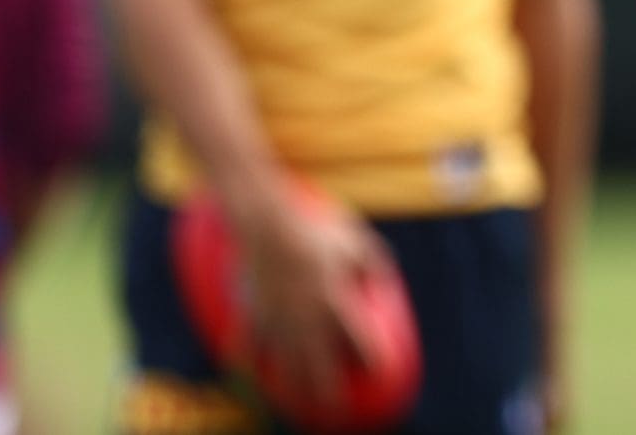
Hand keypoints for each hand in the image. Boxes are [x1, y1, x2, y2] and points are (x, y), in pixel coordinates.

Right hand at [236, 193, 393, 411]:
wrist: (268, 222)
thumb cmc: (319, 229)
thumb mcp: (358, 243)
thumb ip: (375, 266)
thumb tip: (386, 287)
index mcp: (336, 302)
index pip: (360, 342)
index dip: (373, 361)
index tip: (380, 376)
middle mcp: (307, 320)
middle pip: (321, 367)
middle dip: (329, 394)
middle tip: (338, 413)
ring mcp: (277, 321)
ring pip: (286, 366)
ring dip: (296, 389)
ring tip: (302, 407)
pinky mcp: (251, 315)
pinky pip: (249, 348)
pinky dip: (249, 365)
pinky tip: (252, 379)